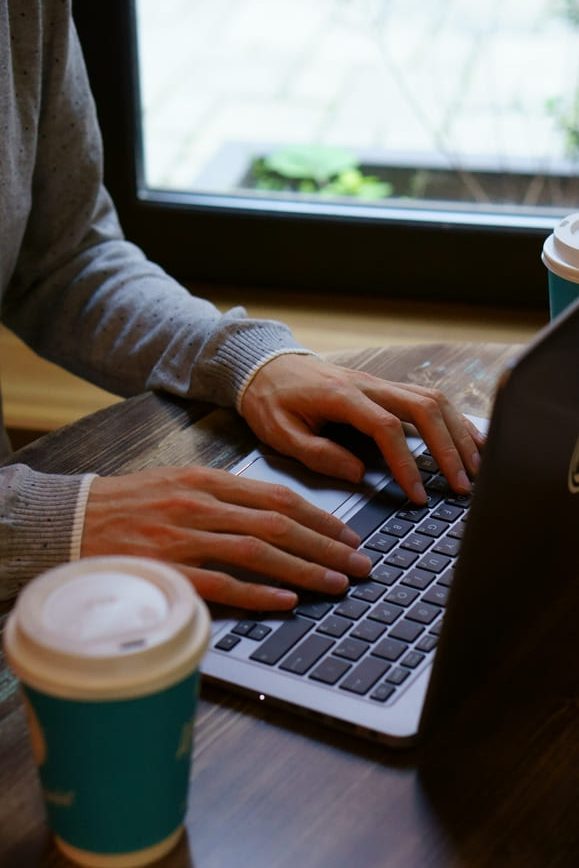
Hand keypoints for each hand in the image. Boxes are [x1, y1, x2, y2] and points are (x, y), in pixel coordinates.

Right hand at [81, 466, 370, 609]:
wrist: (71, 521)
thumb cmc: (128, 505)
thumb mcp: (178, 485)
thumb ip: (224, 498)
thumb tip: (273, 518)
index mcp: (207, 481)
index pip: (278, 499)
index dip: (321, 518)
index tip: (349, 535)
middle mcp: (201, 505)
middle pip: (279, 525)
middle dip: (328, 546)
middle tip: (361, 564)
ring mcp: (184, 537)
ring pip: (259, 552)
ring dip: (305, 570)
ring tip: (338, 584)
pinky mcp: (167, 570)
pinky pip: (221, 583)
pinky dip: (258, 592)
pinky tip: (286, 601)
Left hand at [240, 354, 484, 502]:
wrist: (267, 365)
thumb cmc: (271, 400)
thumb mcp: (280, 432)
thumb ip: (318, 453)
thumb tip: (360, 474)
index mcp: (342, 396)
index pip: (386, 428)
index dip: (407, 463)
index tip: (417, 494)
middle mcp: (369, 384)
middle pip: (424, 408)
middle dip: (448, 448)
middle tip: (461, 486)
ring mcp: (380, 383)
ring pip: (433, 400)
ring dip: (458, 433)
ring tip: (475, 468)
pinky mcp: (385, 388)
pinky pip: (428, 398)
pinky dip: (452, 419)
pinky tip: (469, 440)